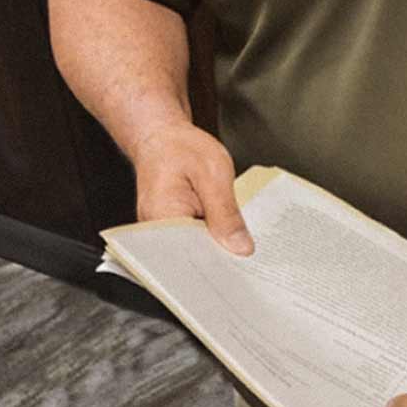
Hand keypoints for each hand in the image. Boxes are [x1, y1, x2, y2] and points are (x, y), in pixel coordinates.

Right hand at [131, 121, 250, 254]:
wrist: (162, 136)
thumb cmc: (182, 148)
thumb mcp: (214, 173)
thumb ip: (226, 213)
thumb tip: (240, 248)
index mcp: (163, 217)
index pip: (190, 257)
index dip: (217, 266)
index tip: (241, 270)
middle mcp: (156, 231)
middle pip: (192, 258)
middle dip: (221, 261)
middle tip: (250, 262)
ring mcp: (163, 231)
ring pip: (194, 251)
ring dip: (218, 250)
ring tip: (243, 250)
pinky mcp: (173, 228)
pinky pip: (194, 241)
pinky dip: (212, 239)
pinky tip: (231, 237)